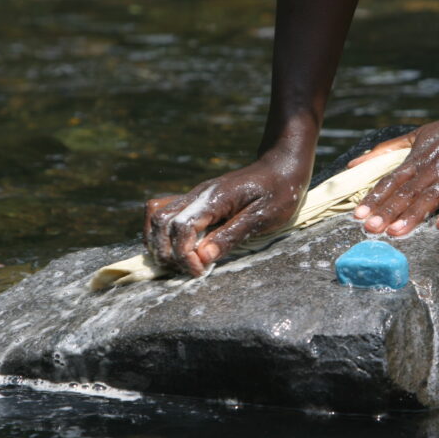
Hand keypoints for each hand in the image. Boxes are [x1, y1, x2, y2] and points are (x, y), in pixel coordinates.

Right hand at [144, 156, 309, 275]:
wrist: (281, 165)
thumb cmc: (278, 192)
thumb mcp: (262, 217)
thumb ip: (231, 236)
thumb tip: (202, 257)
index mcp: (214, 198)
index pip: (182, 228)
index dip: (184, 255)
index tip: (200, 272)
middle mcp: (198, 194)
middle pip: (161, 221)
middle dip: (166, 251)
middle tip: (187, 270)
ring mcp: (195, 195)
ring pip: (157, 214)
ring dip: (159, 242)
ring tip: (177, 263)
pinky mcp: (197, 199)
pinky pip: (165, 211)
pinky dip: (162, 231)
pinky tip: (175, 248)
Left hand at [349, 118, 438, 235]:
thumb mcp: (420, 134)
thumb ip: (389, 148)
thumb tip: (355, 161)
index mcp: (419, 158)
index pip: (392, 180)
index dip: (375, 197)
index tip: (359, 214)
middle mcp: (435, 166)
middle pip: (407, 191)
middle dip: (388, 210)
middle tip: (371, 228)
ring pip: (432, 195)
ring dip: (414, 214)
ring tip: (397, 231)